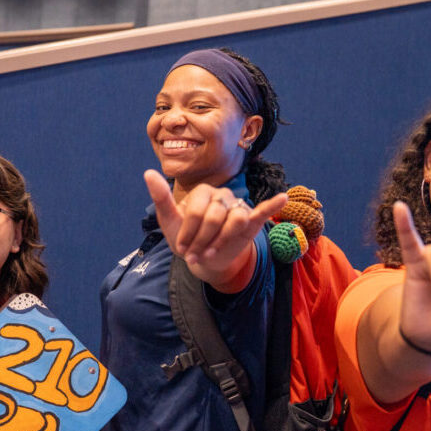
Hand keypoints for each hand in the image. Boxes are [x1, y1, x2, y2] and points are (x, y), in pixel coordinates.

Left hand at [144, 170, 286, 285]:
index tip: (182, 249)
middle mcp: (222, 195)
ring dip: (222, 241)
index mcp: (203, 192)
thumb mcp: (170, 222)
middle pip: (216, 217)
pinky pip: (263, 211)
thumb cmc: (186, 237)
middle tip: (195, 255)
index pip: (198, 210)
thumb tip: (148, 172)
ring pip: (236, 220)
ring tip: (211, 253)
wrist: (204, 258)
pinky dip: (272, 205)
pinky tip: (282, 198)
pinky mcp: (251, 221)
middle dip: (203, 240)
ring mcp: (238, 206)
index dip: (189, 232)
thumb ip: (161, 197)